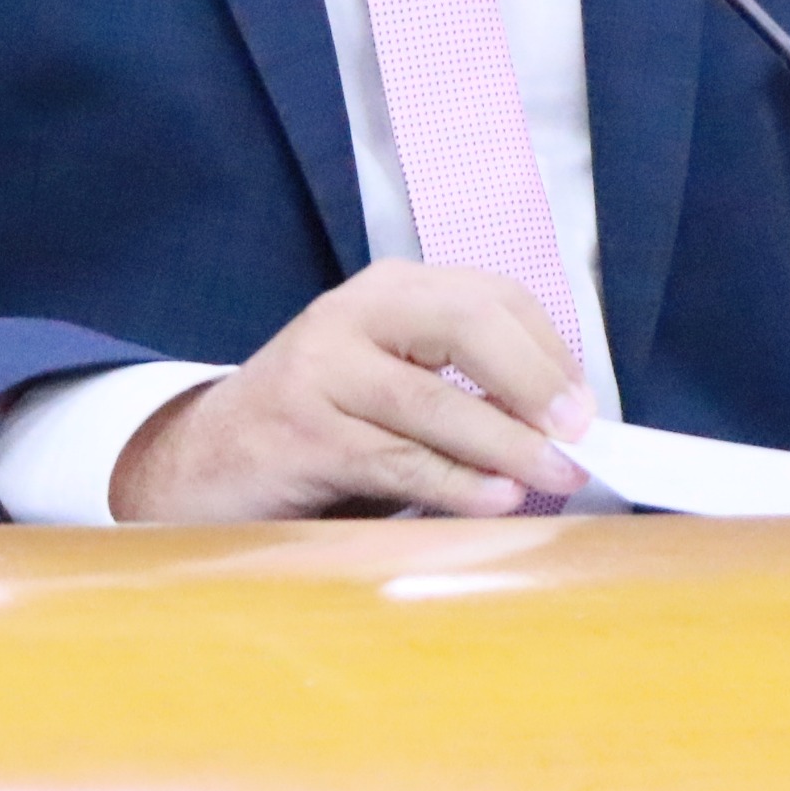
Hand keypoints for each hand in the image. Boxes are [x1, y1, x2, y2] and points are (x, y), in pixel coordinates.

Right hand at [109, 262, 591, 522]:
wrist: (202, 463)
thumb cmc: (322, 429)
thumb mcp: (395, 390)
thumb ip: (468, 395)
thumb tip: (564, 434)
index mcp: (391, 291)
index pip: (491, 297)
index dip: (549, 350)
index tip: (587, 407)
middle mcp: (353, 315)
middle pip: (465, 323)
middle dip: (534, 378)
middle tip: (580, 431)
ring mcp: (320, 370)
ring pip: (432, 400)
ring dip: (504, 443)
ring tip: (554, 477)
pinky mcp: (301, 433)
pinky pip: (394, 459)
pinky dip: (452, 482)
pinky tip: (494, 499)